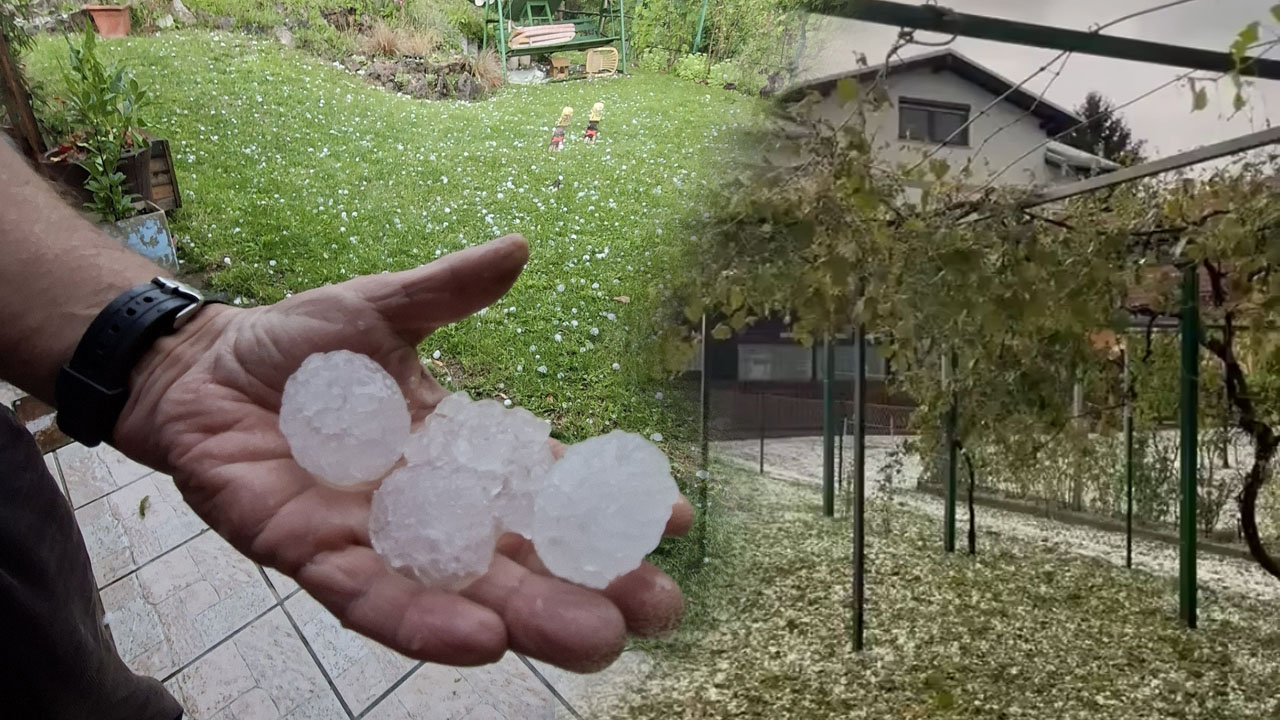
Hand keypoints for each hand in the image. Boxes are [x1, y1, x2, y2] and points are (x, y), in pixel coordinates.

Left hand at [113, 235, 692, 671]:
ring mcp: (374, 539)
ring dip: (528, 618)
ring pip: (462, 592)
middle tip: (660, 609)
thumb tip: (520, 247)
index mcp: (458, 452)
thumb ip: (448, 290)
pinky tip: (483, 643)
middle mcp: (430, 509)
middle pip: (521, 558)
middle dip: (589, 585)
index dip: (606, 504)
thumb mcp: (381, 308)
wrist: (202, 372)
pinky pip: (372, 598)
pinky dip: (424, 621)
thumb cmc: (297, 348)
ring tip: (594, 639)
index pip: (545, 488)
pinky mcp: (309, 555)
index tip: (674, 519)